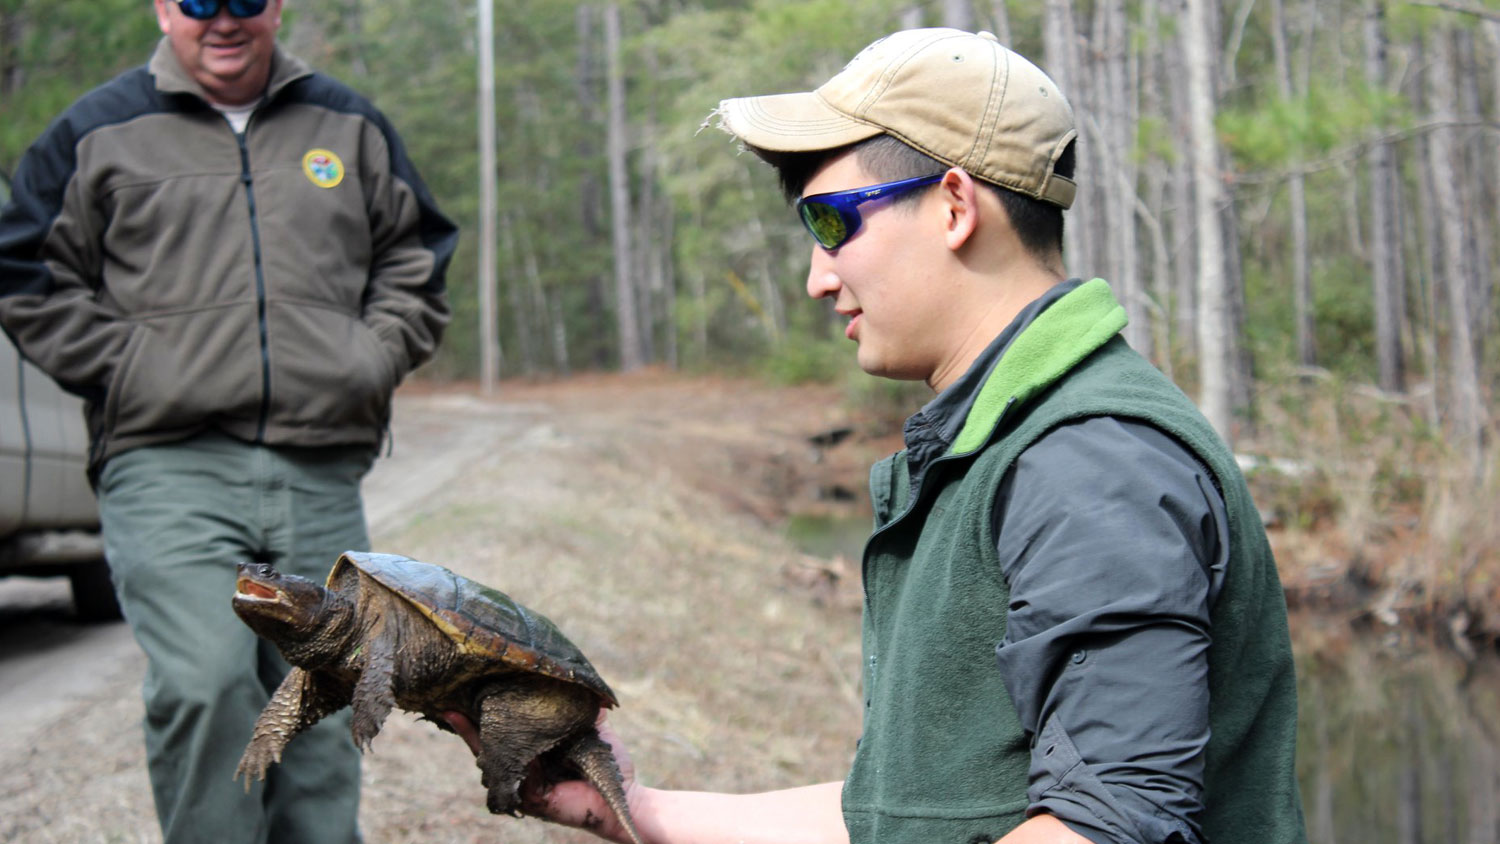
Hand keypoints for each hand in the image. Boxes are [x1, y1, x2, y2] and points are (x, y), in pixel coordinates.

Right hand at [442, 710, 644, 843]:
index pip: (505, 732)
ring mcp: (523, 783)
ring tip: (453, 714)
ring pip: (490, 759)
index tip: (471, 693)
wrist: (622, 797)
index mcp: (537, 751)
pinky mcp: (527, 797)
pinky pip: (505, 776)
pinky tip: (480, 744)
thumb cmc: (610, 766)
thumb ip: (582, 711)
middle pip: (489, 744)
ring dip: (473, 737)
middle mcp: (525, 767)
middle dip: (468, 724)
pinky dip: (492, 758)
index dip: (487, 715)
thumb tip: (577, 682)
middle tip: (448, 704)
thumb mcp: (593, 730)